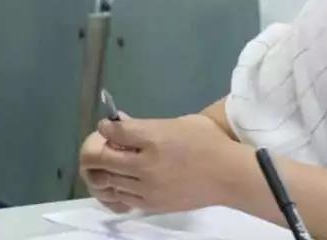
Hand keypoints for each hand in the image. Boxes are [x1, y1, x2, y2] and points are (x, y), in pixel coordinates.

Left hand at [81, 113, 245, 213]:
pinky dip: (119, 188)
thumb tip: (124, 124)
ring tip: (115, 164)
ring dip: (108, 170)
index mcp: (155, 138)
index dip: (107, 128)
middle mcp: (145, 164)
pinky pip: (122, 197)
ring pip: (109, 179)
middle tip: (104, 146)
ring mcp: (146, 187)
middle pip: (104, 158)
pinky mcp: (150, 204)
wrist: (228, 176)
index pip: (116, 132)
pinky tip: (127, 181)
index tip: (107, 127)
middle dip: (98, 150)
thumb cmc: (210, 142)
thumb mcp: (184, 122)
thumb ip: (151, 124)